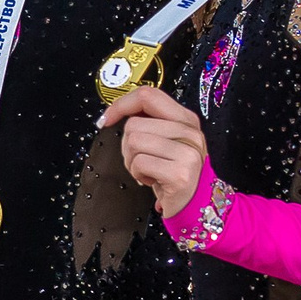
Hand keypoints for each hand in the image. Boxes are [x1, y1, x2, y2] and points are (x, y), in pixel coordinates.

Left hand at [99, 86, 206, 217]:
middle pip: (134, 124)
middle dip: (127, 146)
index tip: (107, 119)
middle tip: (142, 160)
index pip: (148, 95)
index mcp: (186, 119)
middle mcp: (190, 133)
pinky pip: (139, 163)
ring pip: (133, 142)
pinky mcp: (180, 173)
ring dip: (132, 161)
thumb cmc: (172, 173)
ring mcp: (188, 152)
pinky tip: (152, 180)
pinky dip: (137, 174)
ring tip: (148, 170)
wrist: (193, 204)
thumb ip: (150, 123)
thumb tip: (119, 111)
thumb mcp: (166, 141)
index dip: (121, 104)